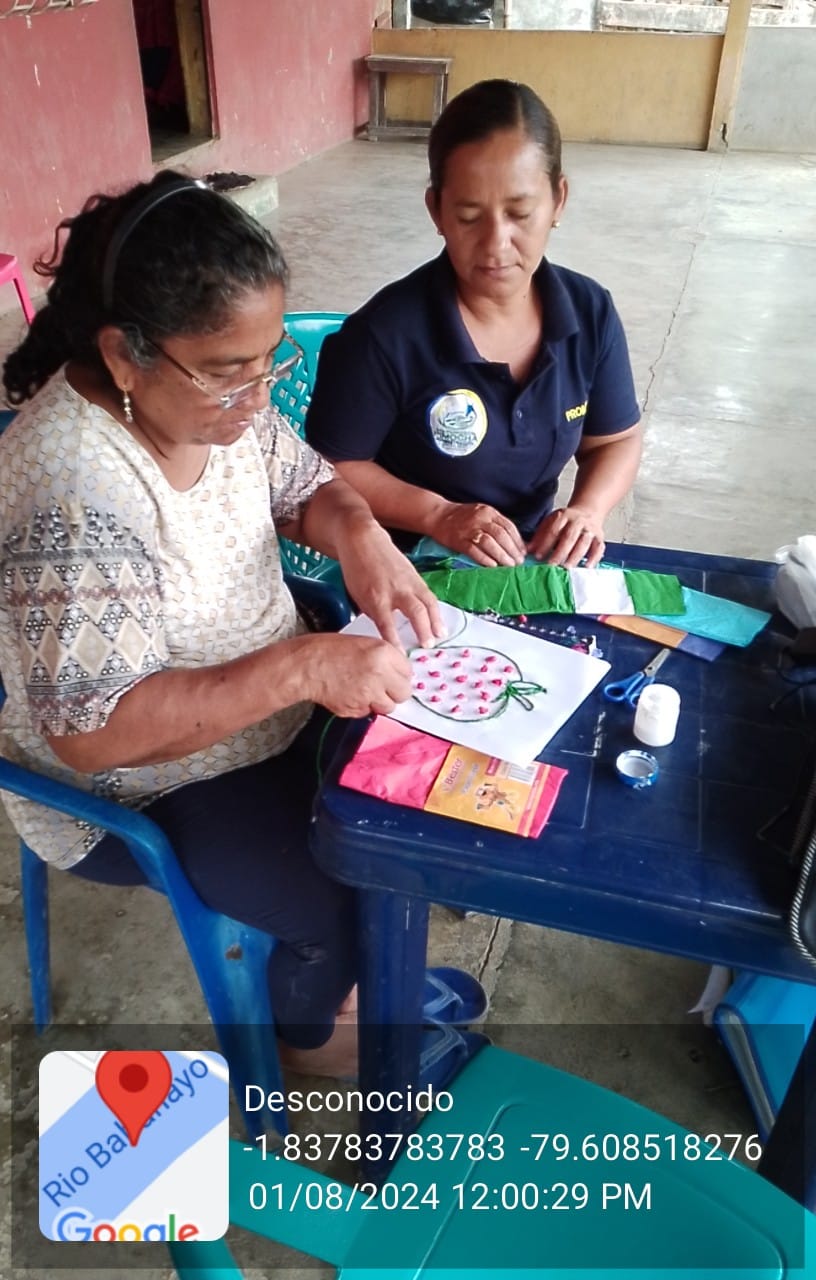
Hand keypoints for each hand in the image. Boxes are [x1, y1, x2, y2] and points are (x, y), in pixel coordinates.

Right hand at [304, 634, 412, 717]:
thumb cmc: (330, 651)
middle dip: (395, 692)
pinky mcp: (357, 708)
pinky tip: (351, 694)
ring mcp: (369, 694)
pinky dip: (362, 707)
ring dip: (379, 702)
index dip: (400, 675)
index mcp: (383, 653)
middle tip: (383, 687)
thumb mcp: (364, 643)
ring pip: (388, 707)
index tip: (395, 676)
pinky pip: (368, 712)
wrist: (306, 666)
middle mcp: (379, 674)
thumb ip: (385, 657)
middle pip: (404, 693)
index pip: (408, 671)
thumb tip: (399, 672)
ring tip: (364, 690)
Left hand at [336, 522, 443, 648]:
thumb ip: (375, 614)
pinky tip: (438, 622)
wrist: (363, 540)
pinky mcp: (416, 577)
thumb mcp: (359, 596)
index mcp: (376, 597)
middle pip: (414, 612)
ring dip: (436, 621)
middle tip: (428, 645)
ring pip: (428, 603)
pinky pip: (429, 596)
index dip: (395, 642)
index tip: (401, 656)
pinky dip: (435, 610)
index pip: (387, 624)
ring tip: (441, 635)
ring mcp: (408, 582)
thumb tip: (387, 632)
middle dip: (423, 630)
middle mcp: (395, 590)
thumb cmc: (357, 569)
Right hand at [432, 502, 525, 566]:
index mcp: (488, 512)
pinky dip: (484, 559)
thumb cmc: (462, 517)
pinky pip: (474, 551)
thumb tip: (514, 542)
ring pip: (489, 543)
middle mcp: (480, 519)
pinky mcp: (458, 540)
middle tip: (518, 562)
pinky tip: (492, 565)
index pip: (508, 526)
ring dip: (501, 556)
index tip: (523, 552)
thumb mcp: (482, 514)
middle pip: (501, 535)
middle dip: (512, 551)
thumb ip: (496, 525)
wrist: (438, 515)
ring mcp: (469, 529)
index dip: (518, 541)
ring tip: (508, 565)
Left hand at [527, 507, 604, 567]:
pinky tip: (586, 567)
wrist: (588, 511)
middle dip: (559, 552)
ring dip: (575, 556)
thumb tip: (527, 550)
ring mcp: (590, 529)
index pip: (553, 530)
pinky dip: (593, 558)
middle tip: (551, 565)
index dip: (545, 543)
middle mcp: (578, 521)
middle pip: (569, 537)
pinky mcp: (599, 538)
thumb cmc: (567, 522)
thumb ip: (539, 536)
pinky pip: (598, 548)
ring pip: (583, 543)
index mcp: (563, 516)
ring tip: (566, 568)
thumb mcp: (551, 523)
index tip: (537, 556)